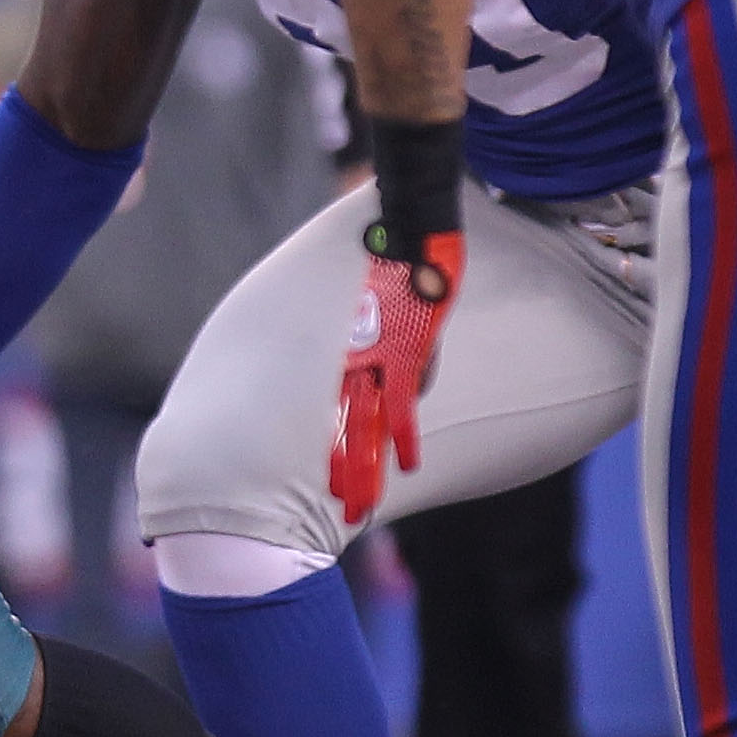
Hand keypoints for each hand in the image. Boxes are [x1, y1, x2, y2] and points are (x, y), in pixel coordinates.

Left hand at [328, 231, 462, 526]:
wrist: (404, 229)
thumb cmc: (396, 260)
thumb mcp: (383, 312)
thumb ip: (391, 349)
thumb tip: (406, 381)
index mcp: (351, 352)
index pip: (338, 410)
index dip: (334, 446)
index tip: (327, 478)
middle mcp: (358, 360)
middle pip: (344, 428)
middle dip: (342, 471)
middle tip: (337, 507)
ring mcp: (378, 360)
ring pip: (363, 427)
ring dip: (363, 468)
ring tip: (357, 505)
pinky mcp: (403, 353)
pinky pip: (399, 403)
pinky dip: (403, 435)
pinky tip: (408, 464)